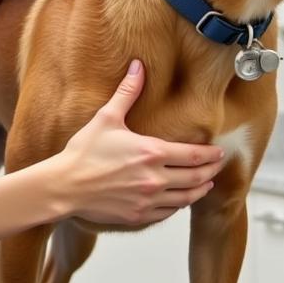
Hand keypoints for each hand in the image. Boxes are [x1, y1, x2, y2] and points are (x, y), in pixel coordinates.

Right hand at [56, 60, 223, 226]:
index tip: (219, 152)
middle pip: (196, 178)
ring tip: (205, 184)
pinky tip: (179, 199)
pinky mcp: (139, 216)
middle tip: (217, 167)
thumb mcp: (106, 118)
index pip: (195, 155)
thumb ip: (127, 93)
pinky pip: (168, 213)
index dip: (211, 155)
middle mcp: (155, 178)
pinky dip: (178, 205)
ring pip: (186, 198)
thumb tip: (138, 66)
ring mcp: (148, 200)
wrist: (64, 186)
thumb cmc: (83, 153)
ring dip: (199, 190)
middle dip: (211, 172)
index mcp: (152, 152)